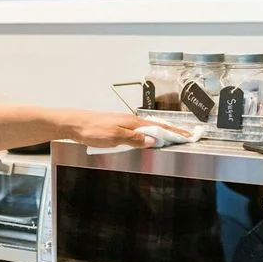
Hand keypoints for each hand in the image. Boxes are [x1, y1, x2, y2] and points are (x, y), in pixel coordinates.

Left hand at [63, 110, 191, 148]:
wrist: (74, 124)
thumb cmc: (92, 130)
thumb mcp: (115, 136)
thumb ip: (134, 138)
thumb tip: (153, 140)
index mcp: (133, 122)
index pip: (159, 127)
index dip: (174, 132)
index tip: (188, 135)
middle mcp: (130, 120)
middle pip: (156, 126)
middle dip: (172, 131)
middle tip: (186, 136)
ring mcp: (124, 123)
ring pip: (148, 128)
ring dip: (162, 132)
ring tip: (173, 136)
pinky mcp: (117, 127)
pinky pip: (139, 130)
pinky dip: (149, 133)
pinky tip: (148, 137)